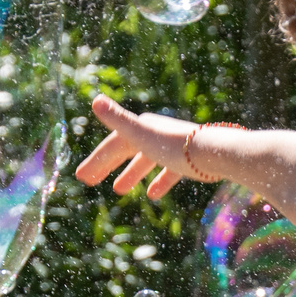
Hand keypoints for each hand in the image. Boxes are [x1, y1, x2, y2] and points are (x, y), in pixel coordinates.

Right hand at [76, 95, 201, 199]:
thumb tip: (95, 100)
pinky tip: (153, 195)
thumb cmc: (174, 146)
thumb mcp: (141, 135)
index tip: (82, 177)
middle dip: (107, 165)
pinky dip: (159, 181)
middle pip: (126, 150)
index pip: (113, 144)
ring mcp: (172, 148)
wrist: (213, 153)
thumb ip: (118, 120)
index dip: (97, 159)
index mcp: (143, 128)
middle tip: (88, 181)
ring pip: (146, 160)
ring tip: (119, 190)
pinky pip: (169, 171)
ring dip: (131, 174)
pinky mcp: (188, 161)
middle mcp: (156, 134)